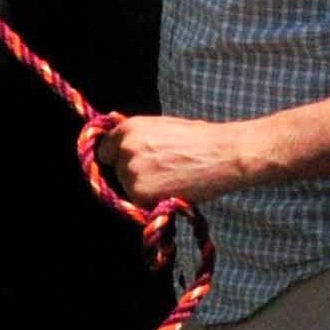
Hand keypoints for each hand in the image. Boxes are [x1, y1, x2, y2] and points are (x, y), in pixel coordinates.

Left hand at [97, 114, 262, 206]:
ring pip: (128, 188)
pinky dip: (153, 202)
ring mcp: (130, 171)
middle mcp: (124, 148)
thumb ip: (139, 134)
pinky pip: (139, 203)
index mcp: (129, 128)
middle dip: (133, 174)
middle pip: (116, 170)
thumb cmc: (201, 139)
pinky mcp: (140, 193)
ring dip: (144, 189)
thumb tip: (116, 128)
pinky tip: (173, 190)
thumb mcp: (164, 127)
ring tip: (173, 180)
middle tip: (163, 172)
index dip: (118, 157)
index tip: (132, 163)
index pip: (105, 149)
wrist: (223, 155)